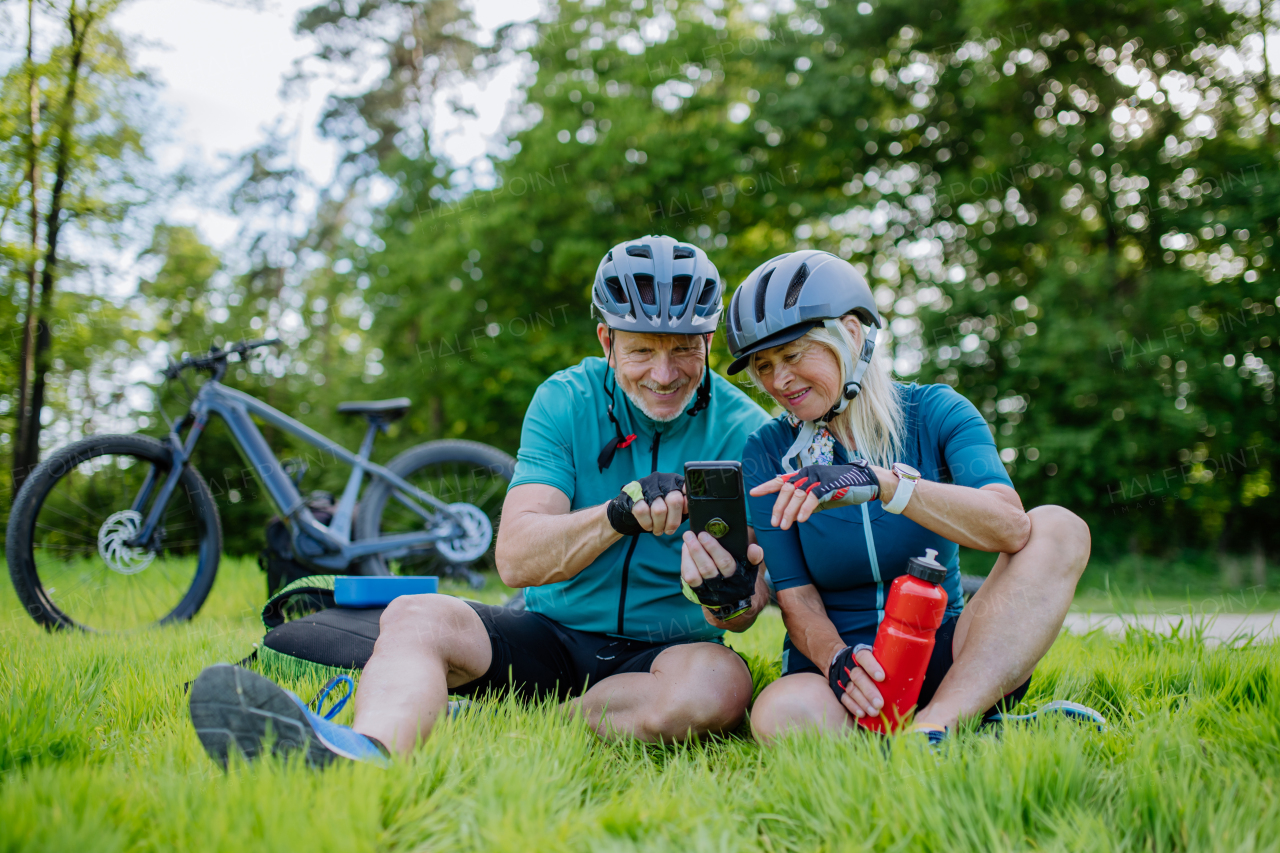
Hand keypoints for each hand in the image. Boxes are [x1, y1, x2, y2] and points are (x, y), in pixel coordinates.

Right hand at [606, 472, 686, 535]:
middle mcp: (662, 480)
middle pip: (674, 500)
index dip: (688, 502)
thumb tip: (691, 508)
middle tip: (669, 530)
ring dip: (659, 526)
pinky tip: (649, 526)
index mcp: (675, 481)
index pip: (687, 488)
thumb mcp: (673, 506)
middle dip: (673, 521)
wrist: (631, 507)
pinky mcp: (633, 493)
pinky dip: (647, 523)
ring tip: (658, 530)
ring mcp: (647, 485)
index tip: (685, 512)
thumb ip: (683, 506)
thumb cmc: (657, 508)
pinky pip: (642, 511)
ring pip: (659, 509)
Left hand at [679, 531, 761, 619]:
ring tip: (686, 541)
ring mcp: (707, 592)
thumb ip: (755, 558)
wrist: (732, 601)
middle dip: (697, 550)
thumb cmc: (741, 578)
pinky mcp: (696, 594)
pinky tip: (686, 550)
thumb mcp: (751, 569)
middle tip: (690, 534)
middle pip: (707, 569)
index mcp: (736, 580)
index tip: (704, 534)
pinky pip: (687, 580)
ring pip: (693, 576)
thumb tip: (754, 548)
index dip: (713, 548)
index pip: (725, 563)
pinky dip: (685, 563)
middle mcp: (721, 588)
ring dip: (688, 557)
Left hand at [748, 461, 879, 529]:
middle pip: (786, 490)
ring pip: (797, 494)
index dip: (767, 486)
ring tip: (784, 526)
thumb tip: (790, 517)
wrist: (864, 482)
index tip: (753, 493)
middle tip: (774, 523)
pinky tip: (801, 520)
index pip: (782, 480)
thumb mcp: (819, 498)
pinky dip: (805, 510)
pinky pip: (812, 498)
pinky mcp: (828, 484)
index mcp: (804, 475)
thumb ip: (804, 503)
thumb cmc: (840, 490)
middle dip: (778, 507)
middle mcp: (808, 474)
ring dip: (789, 512)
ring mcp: (818, 477)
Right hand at [828, 645, 885, 719]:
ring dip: (863, 702)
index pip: (864, 657)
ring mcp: (842, 677)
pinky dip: (853, 706)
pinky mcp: (838, 688)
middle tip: (879, 703)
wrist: (837, 659)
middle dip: (869, 691)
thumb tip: (918, 674)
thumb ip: (889, 663)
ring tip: (874, 712)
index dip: (871, 666)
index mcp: (860, 654)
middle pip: (858, 676)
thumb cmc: (867, 661)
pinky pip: (843, 698)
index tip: (881, 678)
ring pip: (851, 689)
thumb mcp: (874, 656)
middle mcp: (849, 665)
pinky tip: (861, 713)